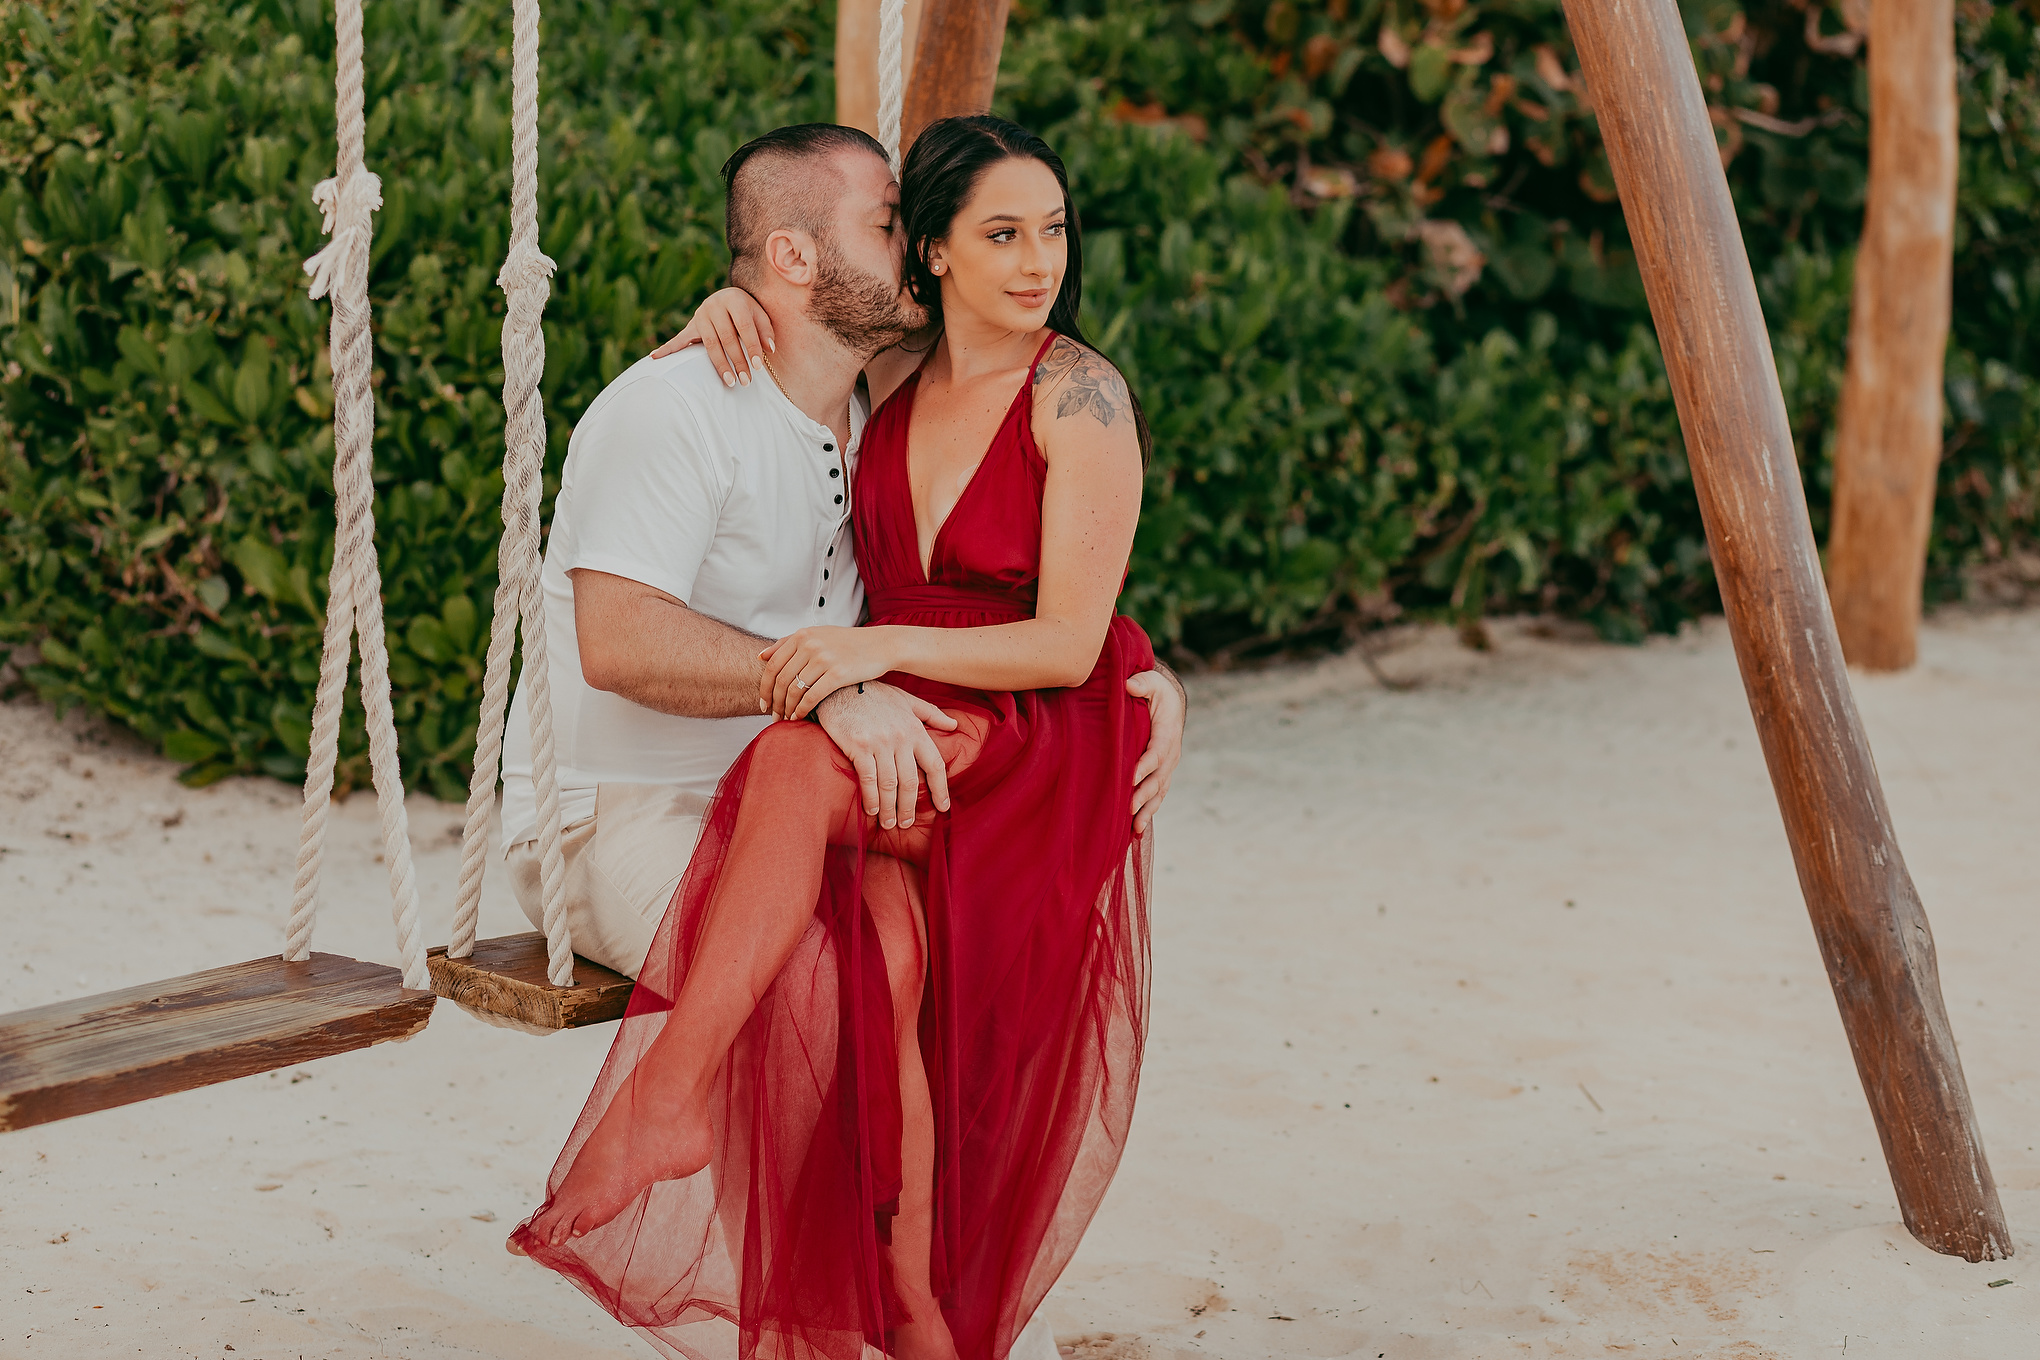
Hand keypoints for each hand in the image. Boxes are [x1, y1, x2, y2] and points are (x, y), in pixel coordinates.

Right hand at [650, 287, 776, 387]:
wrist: (729, 297)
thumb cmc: (748, 310)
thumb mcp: (760, 314)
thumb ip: (766, 330)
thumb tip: (769, 349)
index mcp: (734, 299)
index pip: (744, 326)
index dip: (752, 347)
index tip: (758, 367)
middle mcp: (714, 305)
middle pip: (727, 338)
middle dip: (737, 361)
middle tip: (746, 381)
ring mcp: (700, 315)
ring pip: (710, 344)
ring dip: (720, 365)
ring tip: (730, 382)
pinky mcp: (691, 325)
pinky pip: (679, 339)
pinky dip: (667, 349)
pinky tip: (655, 357)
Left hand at [760, 626, 899, 721]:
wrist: (881, 645)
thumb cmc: (848, 643)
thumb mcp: (817, 635)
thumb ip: (788, 643)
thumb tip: (761, 656)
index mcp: (802, 635)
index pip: (772, 665)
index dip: (764, 688)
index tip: (764, 703)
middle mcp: (810, 645)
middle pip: (781, 680)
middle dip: (774, 702)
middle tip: (773, 716)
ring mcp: (824, 659)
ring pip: (794, 690)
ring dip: (787, 709)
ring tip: (786, 719)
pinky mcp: (838, 674)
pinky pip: (811, 697)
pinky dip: (802, 710)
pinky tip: (800, 717)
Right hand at [813, 681, 958, 829]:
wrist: (840, 685)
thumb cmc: (873, 693)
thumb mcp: (906, 699)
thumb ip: (931, 713)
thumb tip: (955, 724)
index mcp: (915, 729)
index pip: (934, 764)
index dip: (940, 789)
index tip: (942, 807)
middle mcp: (901, 738)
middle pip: (910, 782)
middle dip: (909, 808)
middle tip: (906, 824)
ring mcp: (880, 742)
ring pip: (890, 785)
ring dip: (890, 809)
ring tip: (889, 824)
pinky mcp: (858, 746)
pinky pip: (868, 779)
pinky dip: (871, 798)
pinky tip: (871, 811)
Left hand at [1126, 667, 1184, 835]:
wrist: (1169, 704)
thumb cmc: (1155, 691)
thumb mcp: (1151, 681)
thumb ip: (1142, 682)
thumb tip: (1130, 685)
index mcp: (1167, 732)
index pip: (1157, 752)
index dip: (1145, 765)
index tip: (1130, 777)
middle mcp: (1171, 754)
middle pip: (1158, 778)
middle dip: (1144, 794)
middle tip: (1128, 807)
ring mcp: (1167, 767)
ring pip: (1158, 792)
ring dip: (1147, 809)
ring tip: (1134, 827)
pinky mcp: (1160, 775)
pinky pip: (1156, 796)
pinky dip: (1147, 812)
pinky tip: (1135, 830)